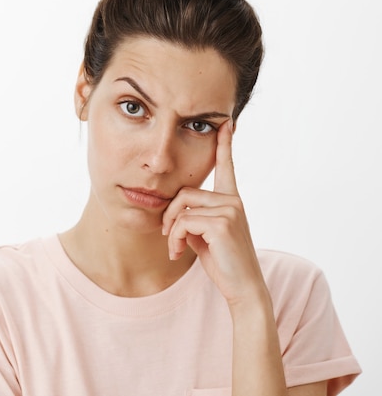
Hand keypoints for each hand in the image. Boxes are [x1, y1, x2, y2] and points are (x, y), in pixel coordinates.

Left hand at [161, 120, 265, 305]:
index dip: (224, 144)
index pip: (226, 167)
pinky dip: (175, 238)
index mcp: (231, 200)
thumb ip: (195, 217)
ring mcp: (230, 209)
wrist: (242, 287)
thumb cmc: (223, 262)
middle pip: (184, 192)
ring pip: (182, 207)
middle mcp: (233, 200)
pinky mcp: (222, 222)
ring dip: (171, 230)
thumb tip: (176, 214)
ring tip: (175, 248)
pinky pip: (183, 221)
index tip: (227, 123)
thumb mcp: (205, 235)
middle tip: (168, 236)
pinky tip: (179, 253)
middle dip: (169, 215)